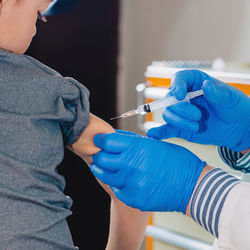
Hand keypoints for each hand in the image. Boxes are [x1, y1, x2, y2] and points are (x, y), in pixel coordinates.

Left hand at [91, 131, 205, 212]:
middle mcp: (132, 165)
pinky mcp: (134, 198)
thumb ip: (132, 140)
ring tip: (110, 167)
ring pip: (104, 175)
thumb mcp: (155, 144)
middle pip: (101, 159)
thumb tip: (114, 135)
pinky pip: (116, 189)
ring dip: (104, 170)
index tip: (100, 140)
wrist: (192, 186)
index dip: (101, 140)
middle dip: (100, 155)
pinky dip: (117, 184)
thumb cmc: (176, 161)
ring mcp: (132, 183)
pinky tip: (125, 180)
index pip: (106, 141)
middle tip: (102, 154)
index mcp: (138, 147)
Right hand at [147, 70, 249, 150]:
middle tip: (197, 116)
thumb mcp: (231, 98)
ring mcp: (181, 113)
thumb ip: (218, 93)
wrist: (237, 128)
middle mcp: (184, 96)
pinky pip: (166, 129)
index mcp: (195, 83)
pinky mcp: (180, 127)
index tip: (181, 96)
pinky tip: (153, 135)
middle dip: (181, 109)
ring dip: (179, 122)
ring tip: (196, 127)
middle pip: (169, 99)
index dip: (177, 86)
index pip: (179, 79)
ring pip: (168, 115)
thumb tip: (206, 85)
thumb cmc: (235, 107)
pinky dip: (159, 132)